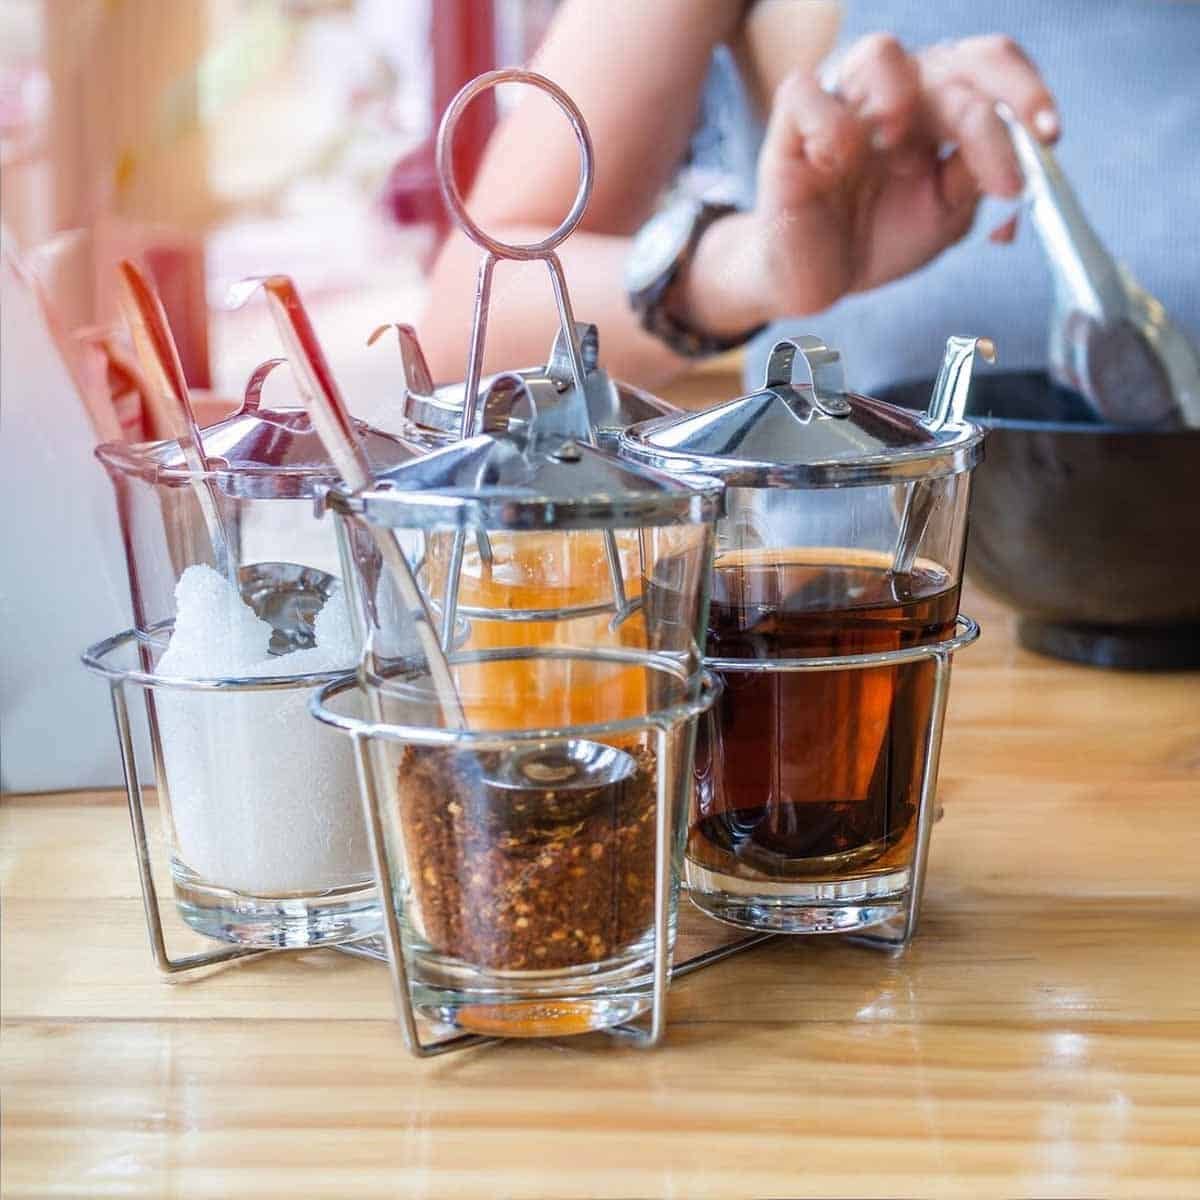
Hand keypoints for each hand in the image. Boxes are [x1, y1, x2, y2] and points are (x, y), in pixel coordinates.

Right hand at [746, 33, 1058, 317]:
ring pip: (879, 52)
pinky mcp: (789, 128)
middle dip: (986, 118)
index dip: (1024, 92)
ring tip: (899, 160)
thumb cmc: (877, 237)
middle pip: (950, 59)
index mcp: (936, 101)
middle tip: (1000, 180)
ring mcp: (841, 102)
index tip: (1049, 138)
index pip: (987, 65)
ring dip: (903, 104)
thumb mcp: (946, 213)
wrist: (820, 282)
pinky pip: (807, 93)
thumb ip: (978, 172)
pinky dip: (831, 128)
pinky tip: (834, 166)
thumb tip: (1022, 146)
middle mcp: (893, 89)